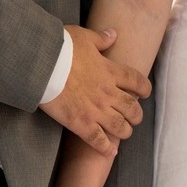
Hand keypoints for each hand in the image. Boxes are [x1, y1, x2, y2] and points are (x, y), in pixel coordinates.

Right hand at [40, 26, 150, 156]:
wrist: (43, 65)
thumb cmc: (61, 49)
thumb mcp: (83, 37)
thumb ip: (100, 38)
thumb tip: (113, 34)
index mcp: (111, 72)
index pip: (137, 82)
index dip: (144, 89)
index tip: (143, 93)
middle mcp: (108, 93)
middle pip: (132, 109)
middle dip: (136, 115)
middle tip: (132, 117)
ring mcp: (96, 110)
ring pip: (120, 127)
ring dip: (125, 131)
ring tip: (123, 133)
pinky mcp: (81, 123)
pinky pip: (99, 140)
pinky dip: (106, 148)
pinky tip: (110, 151)